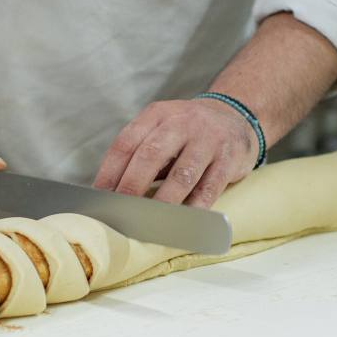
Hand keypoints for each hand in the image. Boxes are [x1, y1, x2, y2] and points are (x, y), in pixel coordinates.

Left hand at [93, 99, 256, 207]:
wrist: (235, 117)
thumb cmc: (188, 133)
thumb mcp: (162, 129)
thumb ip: (140, 154)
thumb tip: (110, 193)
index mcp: (157, 115)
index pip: (126, 143)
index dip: (110, 171)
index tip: (100, 197)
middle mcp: (182, 122)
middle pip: (151, 155)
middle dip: (132, 186)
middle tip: (121, 211)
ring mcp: (208, 139)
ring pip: (182, 174)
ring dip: (163, 201)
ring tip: (149, 221)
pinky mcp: (229, 158)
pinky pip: (210, 187)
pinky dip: (196, 207)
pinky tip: (184, 221)